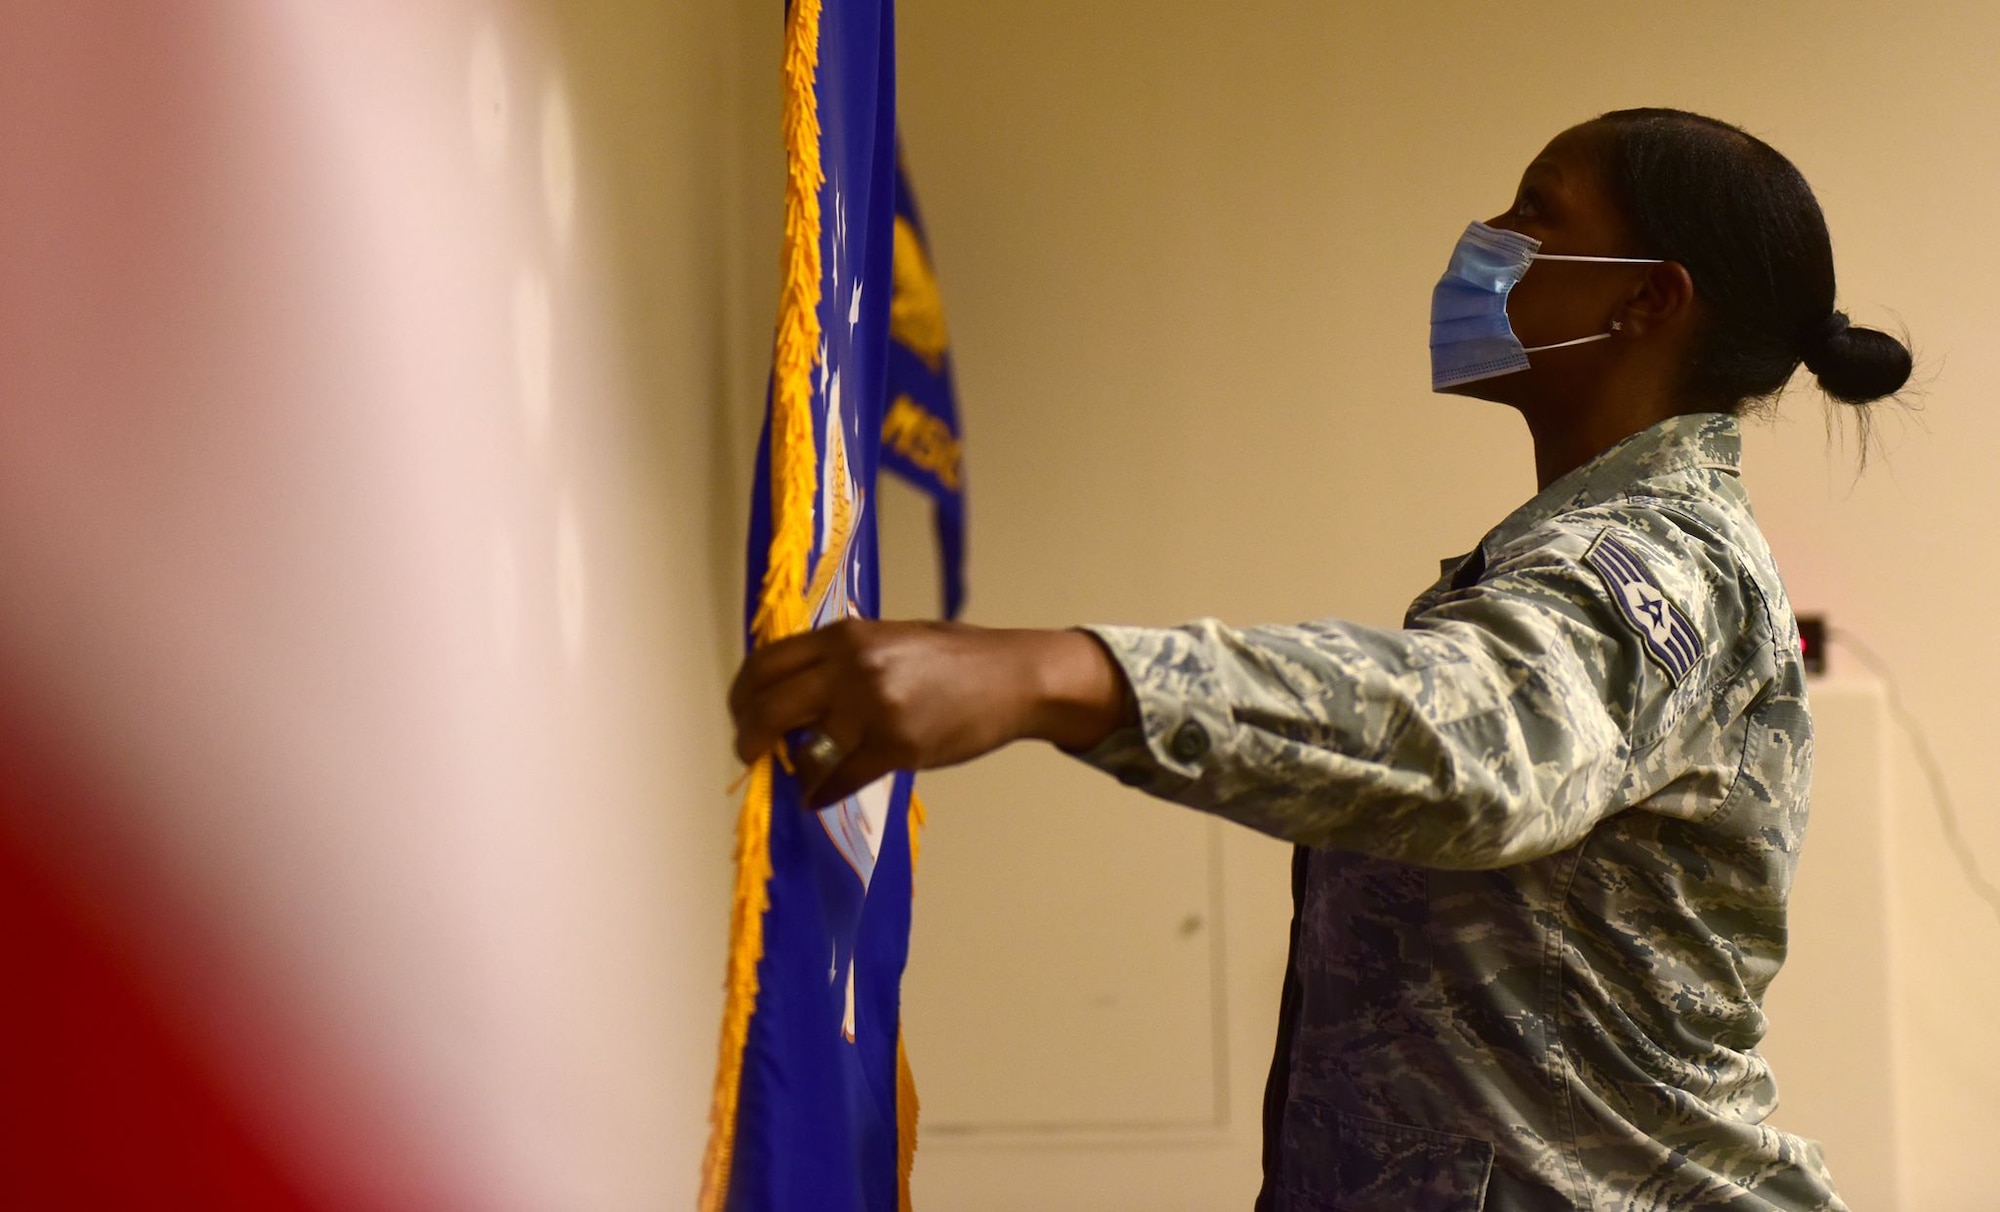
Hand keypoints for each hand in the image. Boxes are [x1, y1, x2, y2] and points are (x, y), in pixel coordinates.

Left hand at [727, 619, 1131, 808]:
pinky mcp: (895, 747)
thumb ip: (841, 660)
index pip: (766, 662)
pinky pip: (838, 779)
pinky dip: (822, 794)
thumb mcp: (889, 638)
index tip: (742, 713)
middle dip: (748, 734)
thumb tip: (795, 694)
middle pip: (768, 704)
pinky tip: (819, 797)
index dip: (743, 693)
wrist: (1014, 678)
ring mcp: (872, 708)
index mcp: (845, 635)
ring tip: (798, 772)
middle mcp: (852, 667)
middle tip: (749, 751)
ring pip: (802, 746)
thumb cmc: (956, 657)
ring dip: (791, 766)